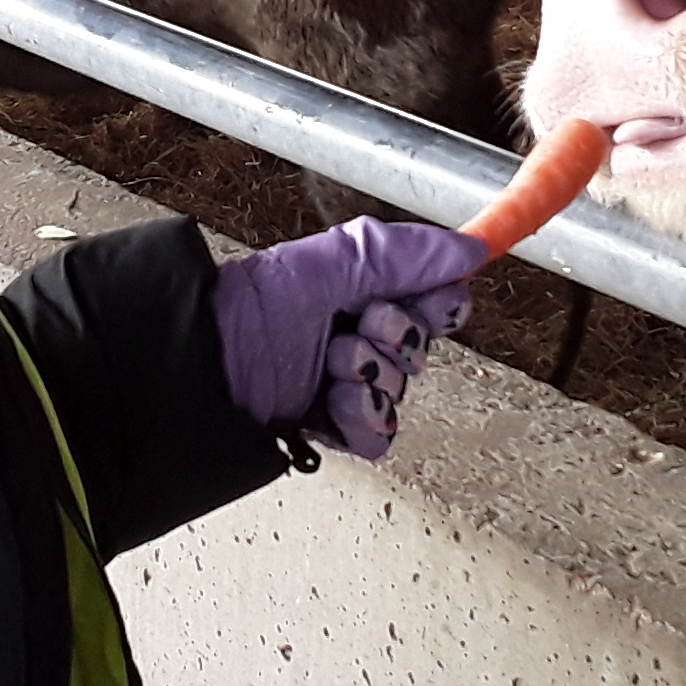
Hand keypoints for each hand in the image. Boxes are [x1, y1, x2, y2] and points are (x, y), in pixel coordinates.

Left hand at [212, 219, 484, 461]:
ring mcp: (347, 386)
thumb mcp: (340, 259)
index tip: (416, 298)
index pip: (437, 304)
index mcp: (363, 293)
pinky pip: (381, 436)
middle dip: (394, 336)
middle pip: (423, 349)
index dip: (436, 305)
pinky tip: (337, 399)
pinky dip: (365, 418)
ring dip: (372, 375)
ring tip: (333, 361)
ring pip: (403, 392)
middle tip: (355, 324)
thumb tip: (474, 250)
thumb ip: (412, 253)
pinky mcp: (334, 428)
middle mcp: (359, 338)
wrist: (211, 358)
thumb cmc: (257, 303)